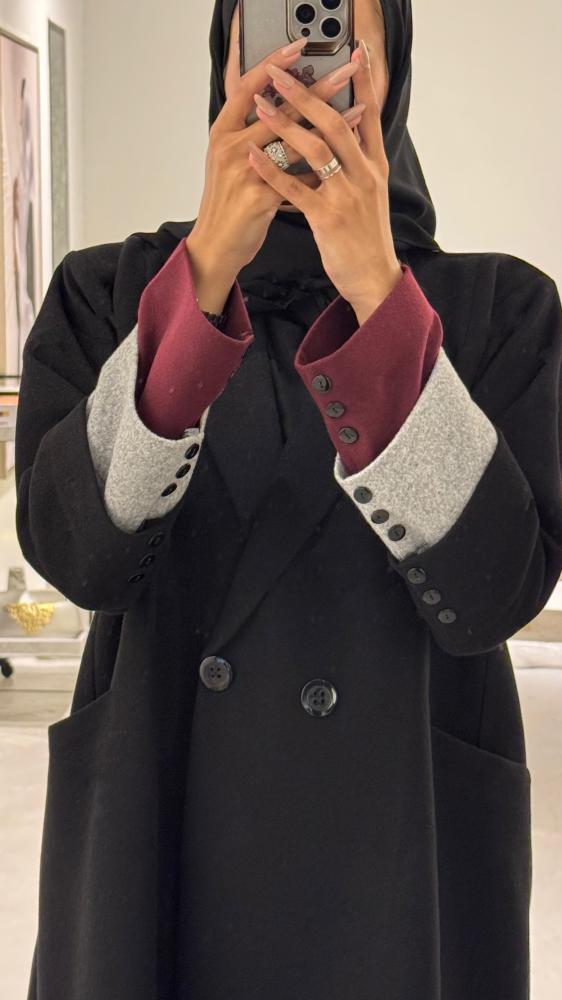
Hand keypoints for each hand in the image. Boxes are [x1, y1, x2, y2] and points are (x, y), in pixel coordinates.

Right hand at [187, 37, 366, 277]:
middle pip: (278, 110)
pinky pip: (299, 179)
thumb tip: (273, 104)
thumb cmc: (229, 204)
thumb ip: (248, 133)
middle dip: (316, 89)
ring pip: (294, 142)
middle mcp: (229, 148)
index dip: (272, 64)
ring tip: (358, 109)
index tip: (298, 47)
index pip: (246, 86)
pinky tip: (347, 157)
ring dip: (331, 125)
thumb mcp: (230, 161)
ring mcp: (243, 173)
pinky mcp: (258, 198)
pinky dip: (324, 166)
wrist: (216, 247)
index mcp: (221, 133)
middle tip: (344, 70)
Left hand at [247, 39, 402, 321]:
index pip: (370, 114)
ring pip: (315, 151)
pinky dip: (272, 170)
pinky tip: (254, 156)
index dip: (361, 82)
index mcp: (375, 166)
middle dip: (306, 95)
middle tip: (280, 75)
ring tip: (261, 106)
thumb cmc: (367, 237)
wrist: (374, 278)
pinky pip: (294, 188)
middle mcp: (364, 175)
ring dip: (284, 124)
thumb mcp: (371, 193)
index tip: (352, 54)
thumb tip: (347, 132)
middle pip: (335, 124)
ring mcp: (346, 196)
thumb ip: (359, 161)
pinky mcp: (327, 218)